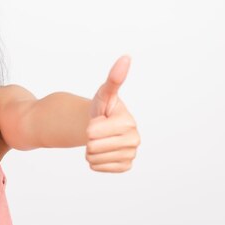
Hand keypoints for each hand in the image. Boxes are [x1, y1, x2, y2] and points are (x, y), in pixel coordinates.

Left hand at [86, 55, 139, 172]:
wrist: (102, 126)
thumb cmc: (102, 108)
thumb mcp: (104, 93)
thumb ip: (114, 78)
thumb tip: (126, 57)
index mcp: (129, 123)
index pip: (92, 132)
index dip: (90, 126)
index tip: (99, 120)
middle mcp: (134, 140)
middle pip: (93, 147)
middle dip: (89, 139)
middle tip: (98, 131)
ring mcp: (130, 155)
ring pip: (94, 159)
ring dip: (91, 150)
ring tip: (99, 140)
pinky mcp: (124, 167)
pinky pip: (98, 168)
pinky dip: (94, 161)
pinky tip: (102, 151)